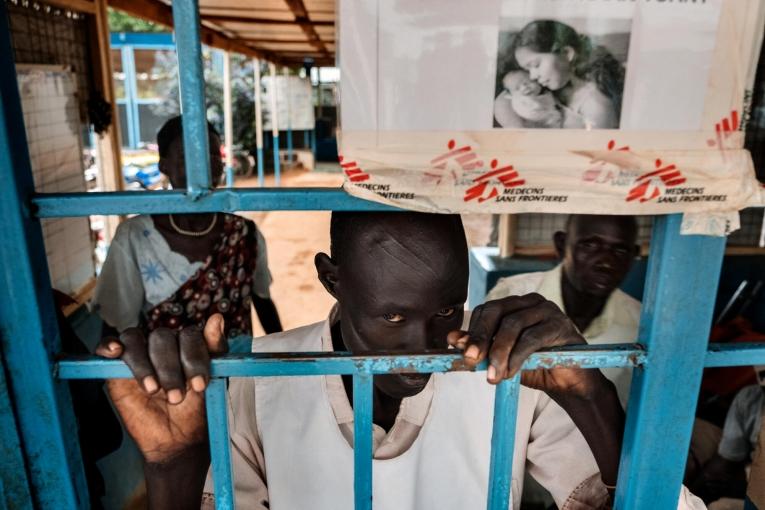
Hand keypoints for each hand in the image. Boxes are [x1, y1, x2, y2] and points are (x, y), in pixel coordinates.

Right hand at [95, 314, 226, 462]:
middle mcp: (163, 344)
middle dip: (170, 368)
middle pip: (162, 337)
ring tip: (152, 390)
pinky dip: (108, 344)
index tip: (200, 385)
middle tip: (177, 396)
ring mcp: (139, 353)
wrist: (177, 439)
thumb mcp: (214, 380)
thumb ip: (214, 348)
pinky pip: (107, 345)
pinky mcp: (116, 367)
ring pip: (136, 340)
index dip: (194, 358)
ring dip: (144, 365)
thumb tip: (217, 317)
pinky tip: (115, 351)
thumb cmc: (197, 408)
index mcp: (187, 343)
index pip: (189, 335)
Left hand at [447, 294, 598, 397]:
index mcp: (515, 305)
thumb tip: (453, 339)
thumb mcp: (503, 358)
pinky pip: (533, 338)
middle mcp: (531, 302)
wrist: (569, 383)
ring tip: (494, 375)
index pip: (487, 310)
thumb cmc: (535, 366)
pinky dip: (517, 356)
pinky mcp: (561, 325)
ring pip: (514, 324)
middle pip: (498, 311)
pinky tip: (511, 371)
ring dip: (499, 352)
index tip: (463, 354)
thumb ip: (481, 348)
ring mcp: (548, 310)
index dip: (473, 330)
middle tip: (472, 360)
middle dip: (481, 336)